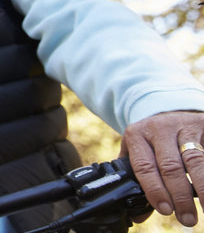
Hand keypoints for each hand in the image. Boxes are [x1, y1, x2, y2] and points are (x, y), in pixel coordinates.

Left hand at [123, 109, 203, 225]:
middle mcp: (159, 128)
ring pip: (194, 159)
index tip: (165, 210)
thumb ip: (140, 183)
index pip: (144, 166)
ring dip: (202, 187)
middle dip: (179, 195)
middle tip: (187, 218)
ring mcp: (184, 126)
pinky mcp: (203, 126)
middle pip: (170, 166)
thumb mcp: (141, 155)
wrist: (173, 116)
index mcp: (136, 135)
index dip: (155, 190)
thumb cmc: (154, 143)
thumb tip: (138, 216)